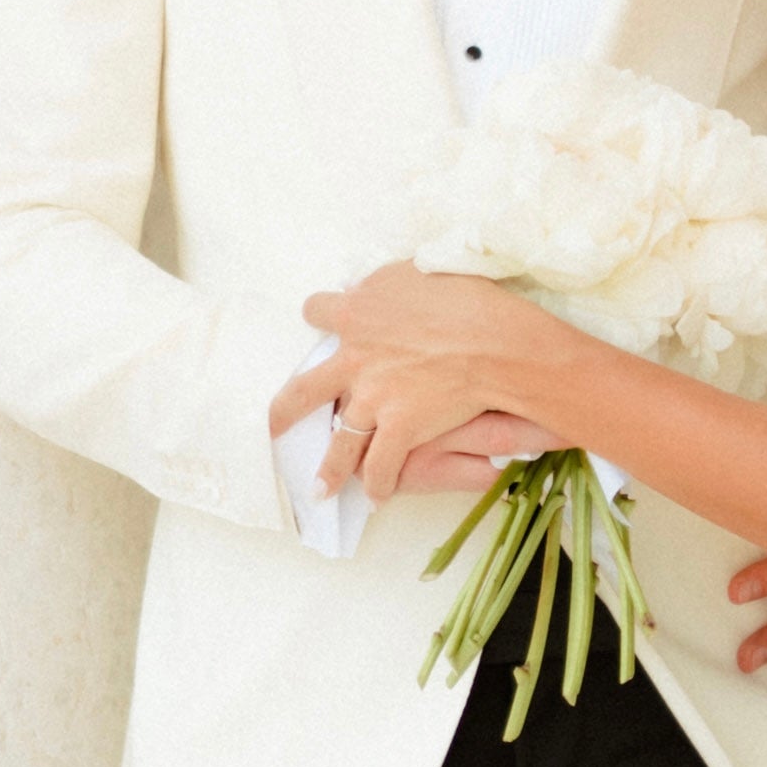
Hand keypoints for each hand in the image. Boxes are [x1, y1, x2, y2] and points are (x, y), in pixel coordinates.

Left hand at [303, 263, 575, 499]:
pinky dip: (378, 484)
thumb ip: (386, 285)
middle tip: (273, 426)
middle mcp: (353, 357)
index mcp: (357, 311)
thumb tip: (373, 287)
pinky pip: (378, 466)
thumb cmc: (466, 298)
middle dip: (284, 413)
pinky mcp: (397, 428)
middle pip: (302, 391)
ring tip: (319, 488)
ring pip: (339, 443)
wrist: (494, 341)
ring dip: (329, 470)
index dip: (322, 316)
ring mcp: (372, 398)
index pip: (317, 310)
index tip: (324, 322)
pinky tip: (377, 495)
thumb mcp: (417, 271)